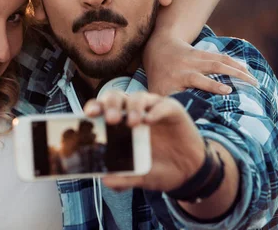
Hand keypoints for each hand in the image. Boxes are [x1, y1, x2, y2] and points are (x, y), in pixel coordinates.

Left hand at [84, 91, 204, 192]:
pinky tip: (149, 121)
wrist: (188, 173)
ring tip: (132, 123)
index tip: (89, 114)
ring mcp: (152, 109)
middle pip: (117, 97)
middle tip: (110, 120)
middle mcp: (133, 111)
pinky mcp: (172, 110)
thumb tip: (105, 180)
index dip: (94, 107)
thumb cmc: (157, 168)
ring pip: (138, 97)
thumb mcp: (139, 177)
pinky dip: (154, 111)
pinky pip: (162, 105)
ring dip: (132, 107)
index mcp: (119, 123)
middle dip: (110, 105)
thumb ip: (123, 179)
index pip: (102, 108)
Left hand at [143, 32, 256, 95]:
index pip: (189, 88)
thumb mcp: (157, 92)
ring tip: (254, 83)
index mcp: (174, 80)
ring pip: (218, 64)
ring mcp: (194, 60)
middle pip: (206, 73)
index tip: (224, 93)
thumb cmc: (160, 78)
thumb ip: (165, 106)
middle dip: (218, 84)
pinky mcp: (203, 53)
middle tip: (236, 92)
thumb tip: (175, 123)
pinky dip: (235, 63)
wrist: (159, 49)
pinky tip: (248, 70)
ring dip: (237, 72)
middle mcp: (185, 69)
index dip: (207, 89)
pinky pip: (221, 57)